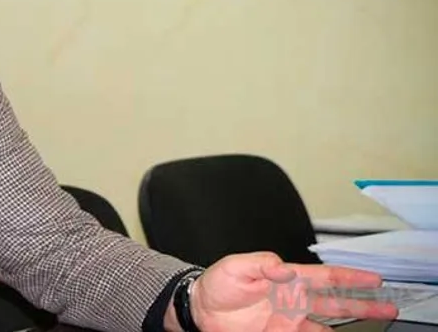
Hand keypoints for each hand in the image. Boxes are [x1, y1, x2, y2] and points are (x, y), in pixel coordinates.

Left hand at [185, 252, 398, 330]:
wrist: (200, 308)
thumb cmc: (218, 283)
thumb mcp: (236, 266)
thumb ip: (261, 264)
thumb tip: (283, 268)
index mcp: (287, 279)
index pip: (325, 278)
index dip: (350, 278)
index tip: (374, 279)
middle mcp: (294, 301)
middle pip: (336, 304)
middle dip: (364, 305)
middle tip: (388, 306)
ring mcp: (289, 321)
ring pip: (327, 326)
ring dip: (348, 328)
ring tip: (374, 326)